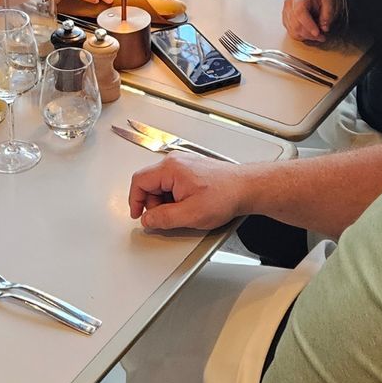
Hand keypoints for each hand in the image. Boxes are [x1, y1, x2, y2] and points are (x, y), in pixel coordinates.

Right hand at [127, 154, 252, 232]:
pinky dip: (174, 197)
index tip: (138, 215)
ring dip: (165, 202)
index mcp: (171, 168)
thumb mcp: (190, 214)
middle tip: (165, 218)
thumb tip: (147, 220)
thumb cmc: (224, 196)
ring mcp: (184, 164)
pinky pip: (173, 183)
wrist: (246, 188)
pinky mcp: (191, 169)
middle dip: (153, 204)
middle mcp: (175, 162)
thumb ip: (163, 218)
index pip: (139, 181)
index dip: (135, 201)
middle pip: (149, 183)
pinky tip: (188, 206)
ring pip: (161, 184)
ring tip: (182, 212)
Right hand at [282, 0, 334, 42]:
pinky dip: (302, 36)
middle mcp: (289, 4)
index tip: (317, 32)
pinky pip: (292, 33)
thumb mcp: (327, 1)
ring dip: (307, 36)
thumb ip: (327, 13)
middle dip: (310, 34)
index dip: (308, 24)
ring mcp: (285, 13)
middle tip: (322, 37)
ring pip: (294, 30)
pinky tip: (310, 34)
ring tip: (318, 36)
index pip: (300, 12)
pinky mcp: (285, 20)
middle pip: (296, 24)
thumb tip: (324, 28)